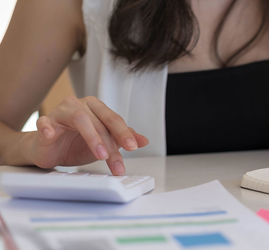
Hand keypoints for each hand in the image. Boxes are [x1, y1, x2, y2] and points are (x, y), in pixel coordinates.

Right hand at [31, 96, 148, 174]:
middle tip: (116, 160)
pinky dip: (48, 128)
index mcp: (96, 107)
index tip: (133, 147)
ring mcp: (61, 112)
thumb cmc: (76, 143)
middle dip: (110, 144)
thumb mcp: (104, 143)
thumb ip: (122, 140)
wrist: (50, 150)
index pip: (114, 120)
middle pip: (99, 122)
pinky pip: (45, 122)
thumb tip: (144, 141)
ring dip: (92, 138)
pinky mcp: (45, 122)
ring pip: (80, 120)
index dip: (124, 133)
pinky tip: (51, 134)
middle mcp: (79, 105)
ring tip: (100, 155)